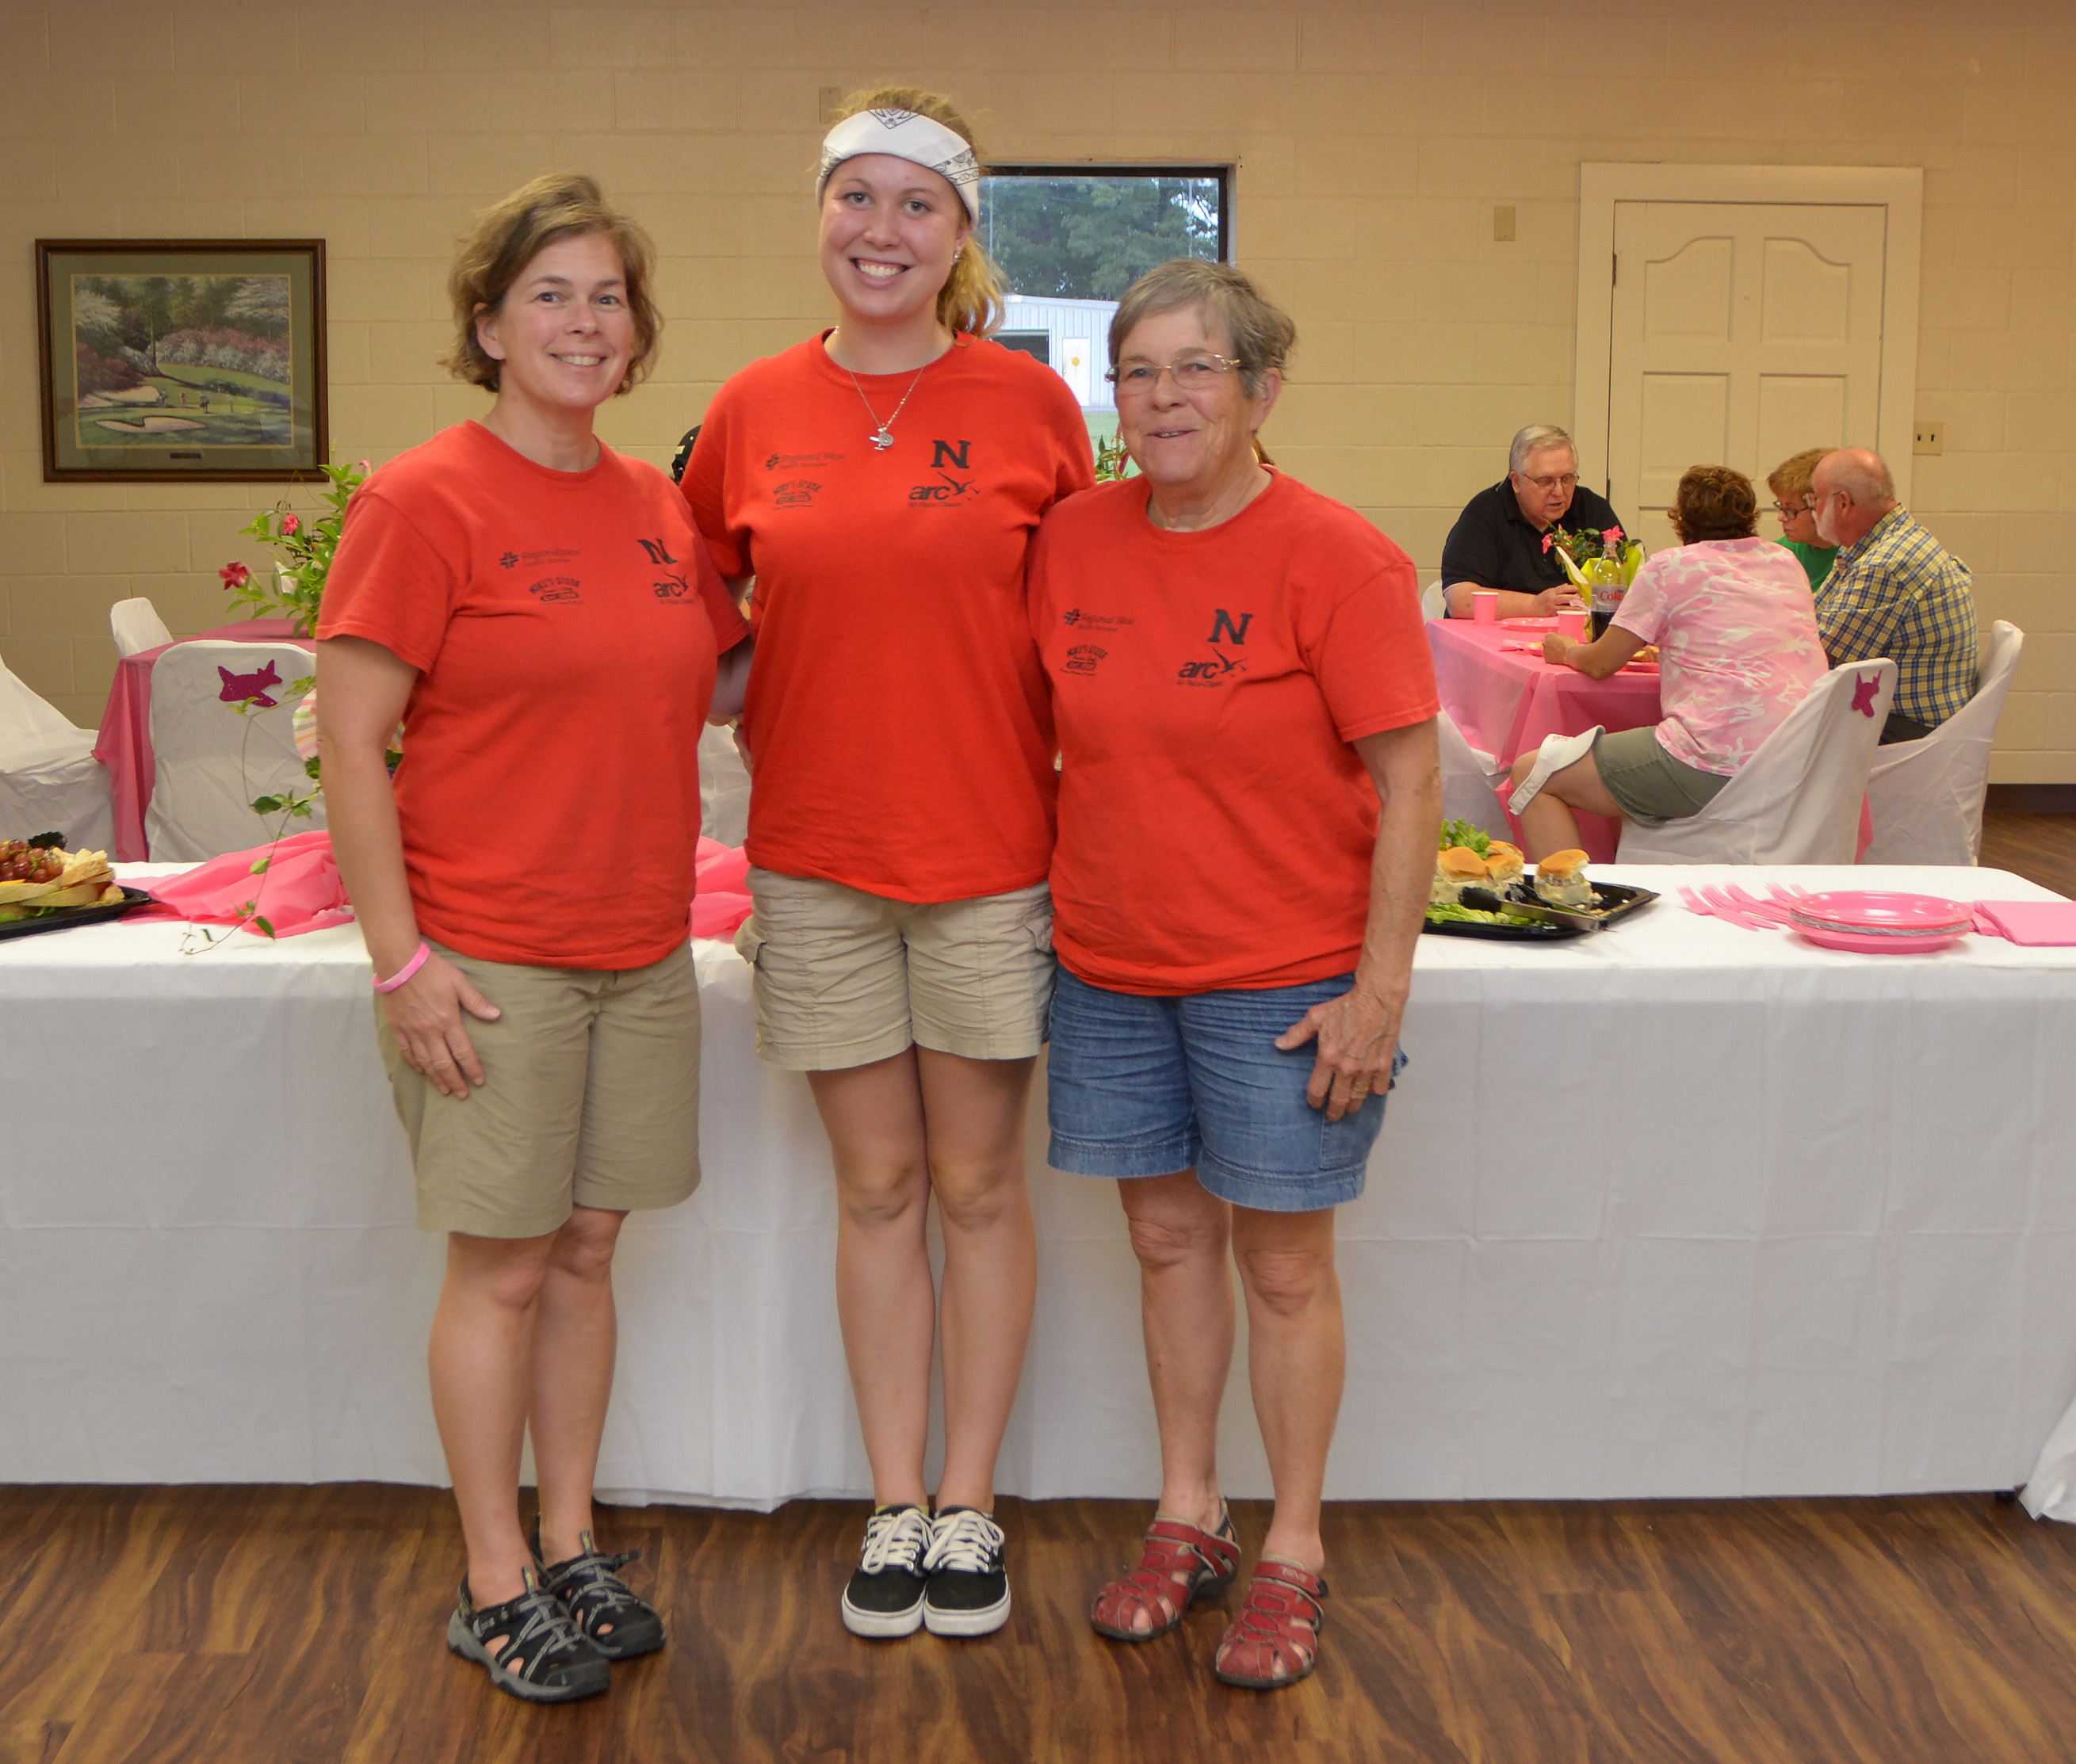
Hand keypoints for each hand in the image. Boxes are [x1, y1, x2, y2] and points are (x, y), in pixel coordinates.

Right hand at [381, 952, 501, 1098]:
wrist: (398, 963)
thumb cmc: (432, 970)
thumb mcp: (459, 982)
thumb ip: (476, 1001)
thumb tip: (496, 1015)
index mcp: (447, 1020)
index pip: (463, 1051)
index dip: (472, 1068)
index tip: (479, 1081)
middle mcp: (429, 1030)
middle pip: (443, 1062)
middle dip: (454, 1080)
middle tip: (462, 1094)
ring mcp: (412, 1031)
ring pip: (425, 1061)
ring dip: (436, 1078)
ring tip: (444, 1090)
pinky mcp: (398, 1028)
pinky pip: (407, 1052)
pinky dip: (415, 1064)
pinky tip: (422, 1071)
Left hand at [1275, 983, 1402, 1122]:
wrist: (1377, 998)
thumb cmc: (1346, 1006)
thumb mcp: (1316, 1017)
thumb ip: (1297, 1034)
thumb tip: (1279, 1045)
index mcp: (1328, 1057)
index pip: (1317, 1090)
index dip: (1313, 1101)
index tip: (1314, 1103)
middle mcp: (1347, 1068)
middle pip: (1338, 1100)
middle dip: (1334, 1112)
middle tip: (1332, 1115)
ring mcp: (1367, 1068)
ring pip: (1359, 1098)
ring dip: (1352, 1105)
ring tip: (1349, 1107)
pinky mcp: (1384, 1065)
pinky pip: (1379, 1088)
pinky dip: (1374, 1091)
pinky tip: (1370, 1089)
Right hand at [1533, 585, 1584, 615]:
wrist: (1531, 606)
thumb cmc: (1542, 599)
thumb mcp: (1549, 591)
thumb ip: (1559, 588)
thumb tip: (1568, 586)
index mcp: (1553, 591)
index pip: (1566, 588)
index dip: (1574, 589)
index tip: (1581, 591)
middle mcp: (1552, 598)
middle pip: (1566, 597)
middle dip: (1575, 598)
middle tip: (1583, 599)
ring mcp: (1552, 606)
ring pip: (1565, 607)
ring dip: (1574, 607)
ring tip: (1582, 608)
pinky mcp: (1552, 613)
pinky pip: (1562, 612)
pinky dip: (1569, 613)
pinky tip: (1574, 613)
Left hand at [1542, 632, 1576, 665]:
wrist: (1571, 655)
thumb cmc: (1570, 644)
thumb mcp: (1567, 636)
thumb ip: (1560, 636)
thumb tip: (1560, 638)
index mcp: (1549, 635)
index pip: (1550, 636)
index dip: (1555, 638)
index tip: (1558, 640)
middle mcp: (1545, 643)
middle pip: (1547, 643)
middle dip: (1552, 644)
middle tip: (1558, 647)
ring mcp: (1544, 651)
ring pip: (1547, 650)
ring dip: (1552, 651)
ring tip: (1559, 652)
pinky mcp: (1546, 658)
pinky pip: (1549, 657)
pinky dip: (1552, 657)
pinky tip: (1558, 657)